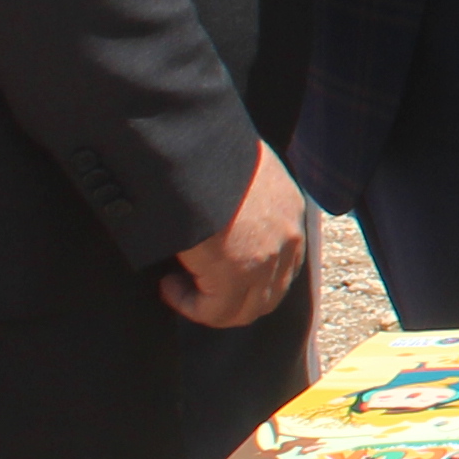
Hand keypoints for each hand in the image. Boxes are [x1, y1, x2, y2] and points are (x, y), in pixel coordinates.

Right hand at [163, 147, 310, 327]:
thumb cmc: (205, 150)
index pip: (285, 261)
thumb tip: (219, 211)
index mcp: (289, 208)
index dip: (251, 276)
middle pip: (270, 293)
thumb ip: (240, 191)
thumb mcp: (238, 164)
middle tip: (196, 287)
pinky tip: (169, 286)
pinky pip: (216, 312)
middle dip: (232, 299)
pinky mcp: (237, 273)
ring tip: (177, 284)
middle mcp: (288, 236)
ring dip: (210, 305)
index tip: (214, 270)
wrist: (194, 147)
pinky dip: (190, 305)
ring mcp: (267, 258)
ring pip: (246, 309)